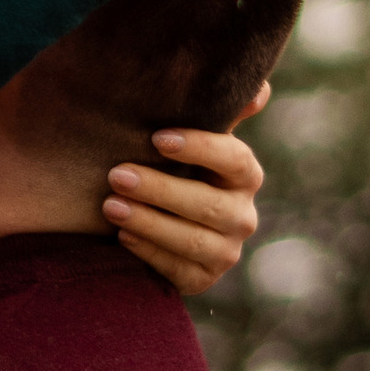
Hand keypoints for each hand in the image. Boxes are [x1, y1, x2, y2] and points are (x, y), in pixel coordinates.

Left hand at [104, 90, 268, 298]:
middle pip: (207, 204)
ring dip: (149, 222)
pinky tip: (122, 235)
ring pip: (192, 240)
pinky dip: (148, 252)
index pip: (234, 159)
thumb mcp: (193, 139)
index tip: (157, 138)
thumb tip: (259, 91)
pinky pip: (177, 269)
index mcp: (245, 176)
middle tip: (117, 175)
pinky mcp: (202, 279)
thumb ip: (222, 113)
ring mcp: (225, 251)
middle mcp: (242, 216)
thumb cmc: (176, 168)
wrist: (161, 221)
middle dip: (160, 190)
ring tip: (110, 205)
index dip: (200, 148)